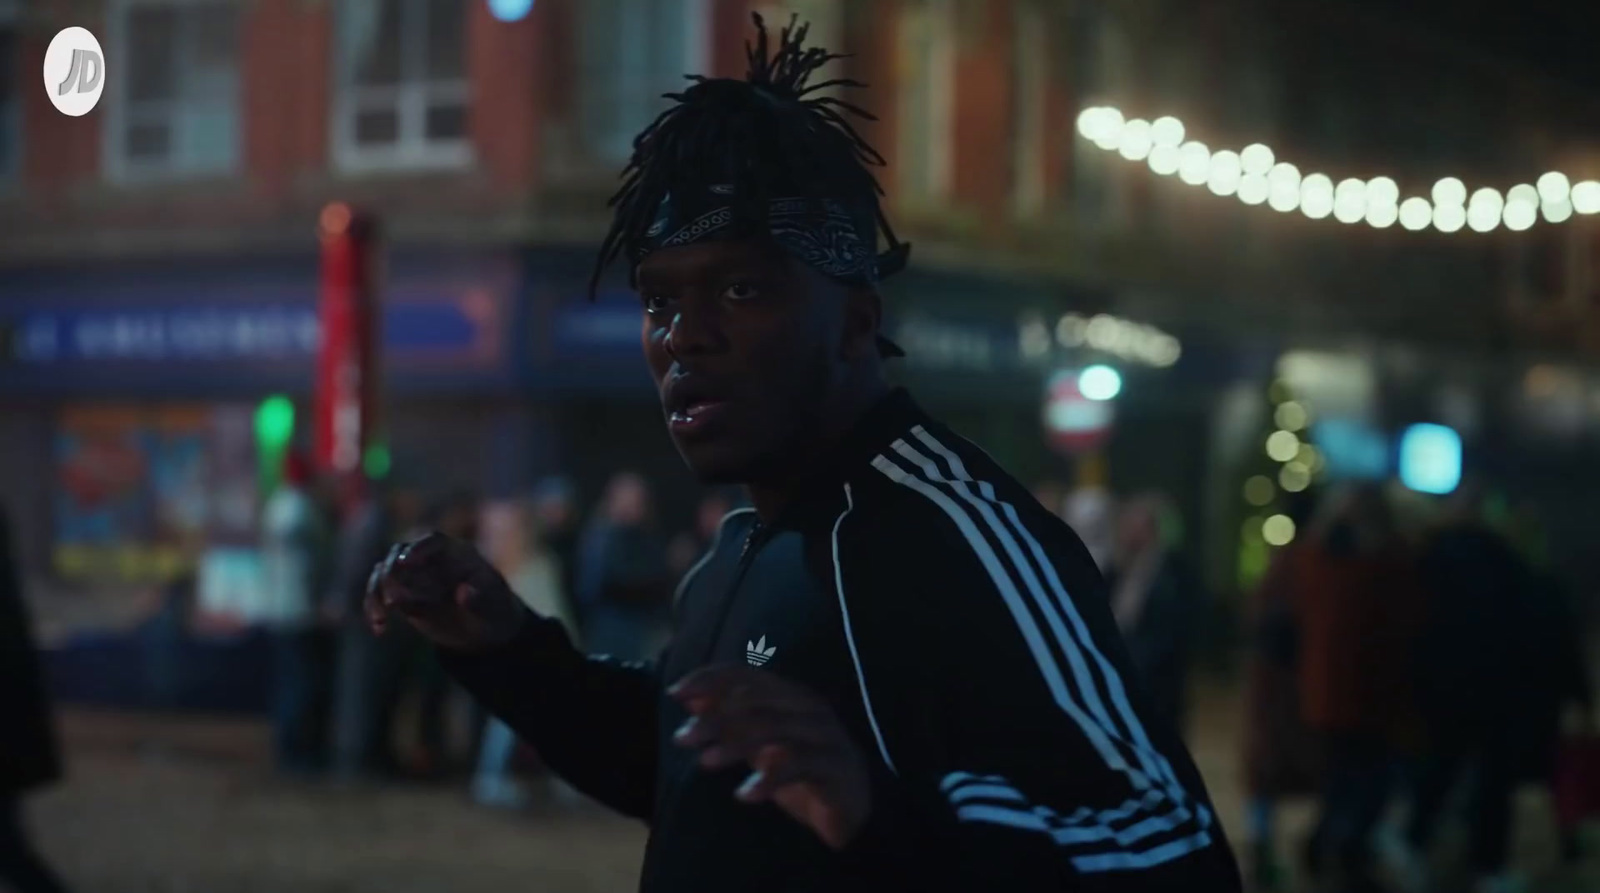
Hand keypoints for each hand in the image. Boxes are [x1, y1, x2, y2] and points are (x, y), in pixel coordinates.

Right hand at [365, 532, 528, 652]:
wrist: (485, 631)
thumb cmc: (494, 612)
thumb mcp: (493, 609)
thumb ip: (480, 600)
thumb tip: (462, 593)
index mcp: (457, 554)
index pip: (434, 541)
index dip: (419, 549)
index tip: (405, 562)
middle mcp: (431, 560)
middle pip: (400, 554)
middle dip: (392, 574)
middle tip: (393, 602)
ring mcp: (414, 576)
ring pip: (384, 572)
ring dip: (377, 592)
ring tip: (382, 619)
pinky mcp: (402, 595)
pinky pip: (379, 594)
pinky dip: (374, 608)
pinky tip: (380, 630)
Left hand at [669, 665, 872, 849]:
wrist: (854, 811)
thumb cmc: (802, 774)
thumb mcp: (758, 747)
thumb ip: (729, 722)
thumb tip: (690, 699)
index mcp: (789, 695)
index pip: (745, 675)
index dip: (710, 679)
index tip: (675, 692)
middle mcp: (808, 707)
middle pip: (755, 700)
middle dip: (715, 717)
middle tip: (682, 738)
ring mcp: (825, 734)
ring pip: (774, 729)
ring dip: (735, 744)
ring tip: (704, 763)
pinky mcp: (837, 765)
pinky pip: (799, 766)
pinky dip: (769, 779)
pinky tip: (745, 794)